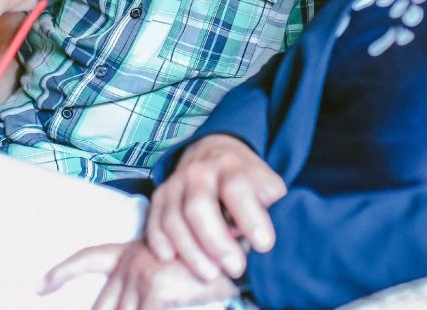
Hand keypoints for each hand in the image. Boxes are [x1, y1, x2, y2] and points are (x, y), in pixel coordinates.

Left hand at [41, 240, 238, 309]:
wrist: (237, 246)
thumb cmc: (211, 261)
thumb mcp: (172, 270)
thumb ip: (145, 289)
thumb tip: (128, 303)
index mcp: (132, 254)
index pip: (89, 259)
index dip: (63, 272)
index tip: (40, 285)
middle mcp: (131, 262)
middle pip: (102, 306)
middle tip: (74, 305)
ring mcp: (140, 273)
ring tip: (149, 303)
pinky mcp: (154, 286)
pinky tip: (156, 307)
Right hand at [145, 134, 285, 280]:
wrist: (214, 152)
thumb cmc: (245, 177)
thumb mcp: (266, 183)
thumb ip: (271, 206)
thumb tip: (272, 236)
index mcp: (231, 166)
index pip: (238, 188)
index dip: (251, 218)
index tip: (264, 245)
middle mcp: (199, 171)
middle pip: (199, 207)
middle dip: (217, 242)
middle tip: (236, 268)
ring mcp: (175, 183)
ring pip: (174, 218)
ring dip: (190, 250)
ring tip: (211, 274)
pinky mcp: (160, 196)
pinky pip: (154, 221)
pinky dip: (159, 242)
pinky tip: (171, 259)